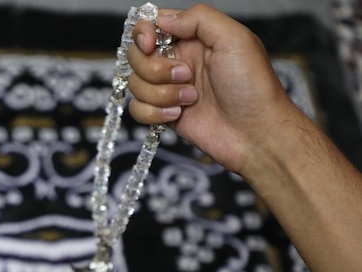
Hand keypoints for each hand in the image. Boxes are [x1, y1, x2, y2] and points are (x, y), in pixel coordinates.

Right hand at [127, 4, 299, 174]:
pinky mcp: (163, 114)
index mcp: (193, 39)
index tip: (151, 45)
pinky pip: (136, 109)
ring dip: (160, 93)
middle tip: (186, 76)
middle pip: (137, 55)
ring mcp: (169, 89)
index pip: (151, 24)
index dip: (143, 33)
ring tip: (190, 98)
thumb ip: (199, 18)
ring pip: (136, 84)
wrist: (255, 133)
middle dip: (154, 68)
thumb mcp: (235, 39)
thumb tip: (163, 20)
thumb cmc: (253, 87)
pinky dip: (153, 113)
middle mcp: (177, 61)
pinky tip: (178, 115)